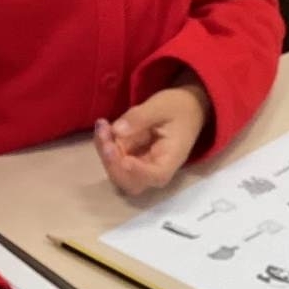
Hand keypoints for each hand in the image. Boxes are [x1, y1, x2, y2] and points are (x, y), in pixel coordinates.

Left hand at [94, 83, 209, 196]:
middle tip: (105, 135)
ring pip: (118, 173)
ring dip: (105, 152)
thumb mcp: (162, 106)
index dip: (139, 172)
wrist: (185, 108)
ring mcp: (141, 166)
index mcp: (172, 158)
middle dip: (113, 163)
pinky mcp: (130, 158)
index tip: (125, 160)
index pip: (157, 175)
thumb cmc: (178, 107)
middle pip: (132, 182)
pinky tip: (103, 126)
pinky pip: (113, 160)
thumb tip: (117, 131)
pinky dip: (104, 145)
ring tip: (102, 126)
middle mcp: (156, 168)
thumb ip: (141, 117)